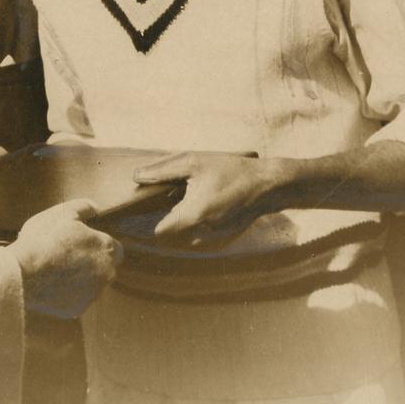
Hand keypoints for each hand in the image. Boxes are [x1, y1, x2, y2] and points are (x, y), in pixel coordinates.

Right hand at [10, 199, 122, 318]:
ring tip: (54, 270)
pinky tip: (50, 284)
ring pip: (91, 285)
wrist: (24, 272)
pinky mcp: (78, 309)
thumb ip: (83, 208)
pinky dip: (67, 294)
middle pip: (105, 268)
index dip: (98, 245)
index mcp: (106, 248)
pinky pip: (76, 300)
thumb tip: (95, 208)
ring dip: (80, 279)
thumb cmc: (43, 239)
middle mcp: (107, 273)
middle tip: (65, 255)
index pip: (115, 248)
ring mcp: (93, 294)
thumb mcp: (62, 213)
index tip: (81, 243)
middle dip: (90, 263)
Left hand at [132, 151, 279, 242]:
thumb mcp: (194, 162)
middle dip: (167, 217)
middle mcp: (202, 235)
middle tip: (172, 197)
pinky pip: (199, 237)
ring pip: (185, 237)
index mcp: (193, 217)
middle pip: (170, 234)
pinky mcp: (222, 240)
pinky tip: (204, 205)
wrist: (267, 186)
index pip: (159, 232)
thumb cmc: (231, 171)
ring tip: (189, 199)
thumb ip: (162, 171)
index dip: (150, 221)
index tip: (149, 207)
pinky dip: (197, 225)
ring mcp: (214, 240)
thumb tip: (137, 177)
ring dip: (182, 222)